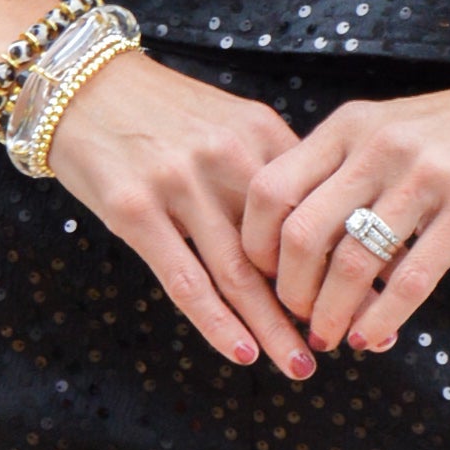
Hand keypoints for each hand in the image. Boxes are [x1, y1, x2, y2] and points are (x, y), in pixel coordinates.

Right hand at [45, 50, 314, 376]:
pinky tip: (242, 352)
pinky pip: (185, 282)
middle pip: (284, 246)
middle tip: (345, 340)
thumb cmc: (161, 113)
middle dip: (318, 301)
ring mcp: (179, 183)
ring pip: (239, 274)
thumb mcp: (226, 122)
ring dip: (272, 328)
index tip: (368, 295)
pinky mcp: (135, 209)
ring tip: (299, 365)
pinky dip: (216, 324)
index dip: (343, 255)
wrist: (81, 84)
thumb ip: (267, 171)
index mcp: (258, 131)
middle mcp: (226, 156)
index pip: (314, 206)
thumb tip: (320, 236)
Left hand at [238, 33, 449, 354]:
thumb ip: (346, 176)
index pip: (269, 188)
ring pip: (354, 263)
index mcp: (350, 126)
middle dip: (291, 291)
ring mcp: (426, 176)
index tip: (264, 278)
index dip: (255, 245)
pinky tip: (372, 337)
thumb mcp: (390, 131)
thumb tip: (298, 254)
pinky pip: (412, 279)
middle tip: (299, 317)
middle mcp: (379, 146)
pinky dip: (382, 319)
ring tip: (332, 337)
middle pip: (301, 234)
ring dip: (333, 314)